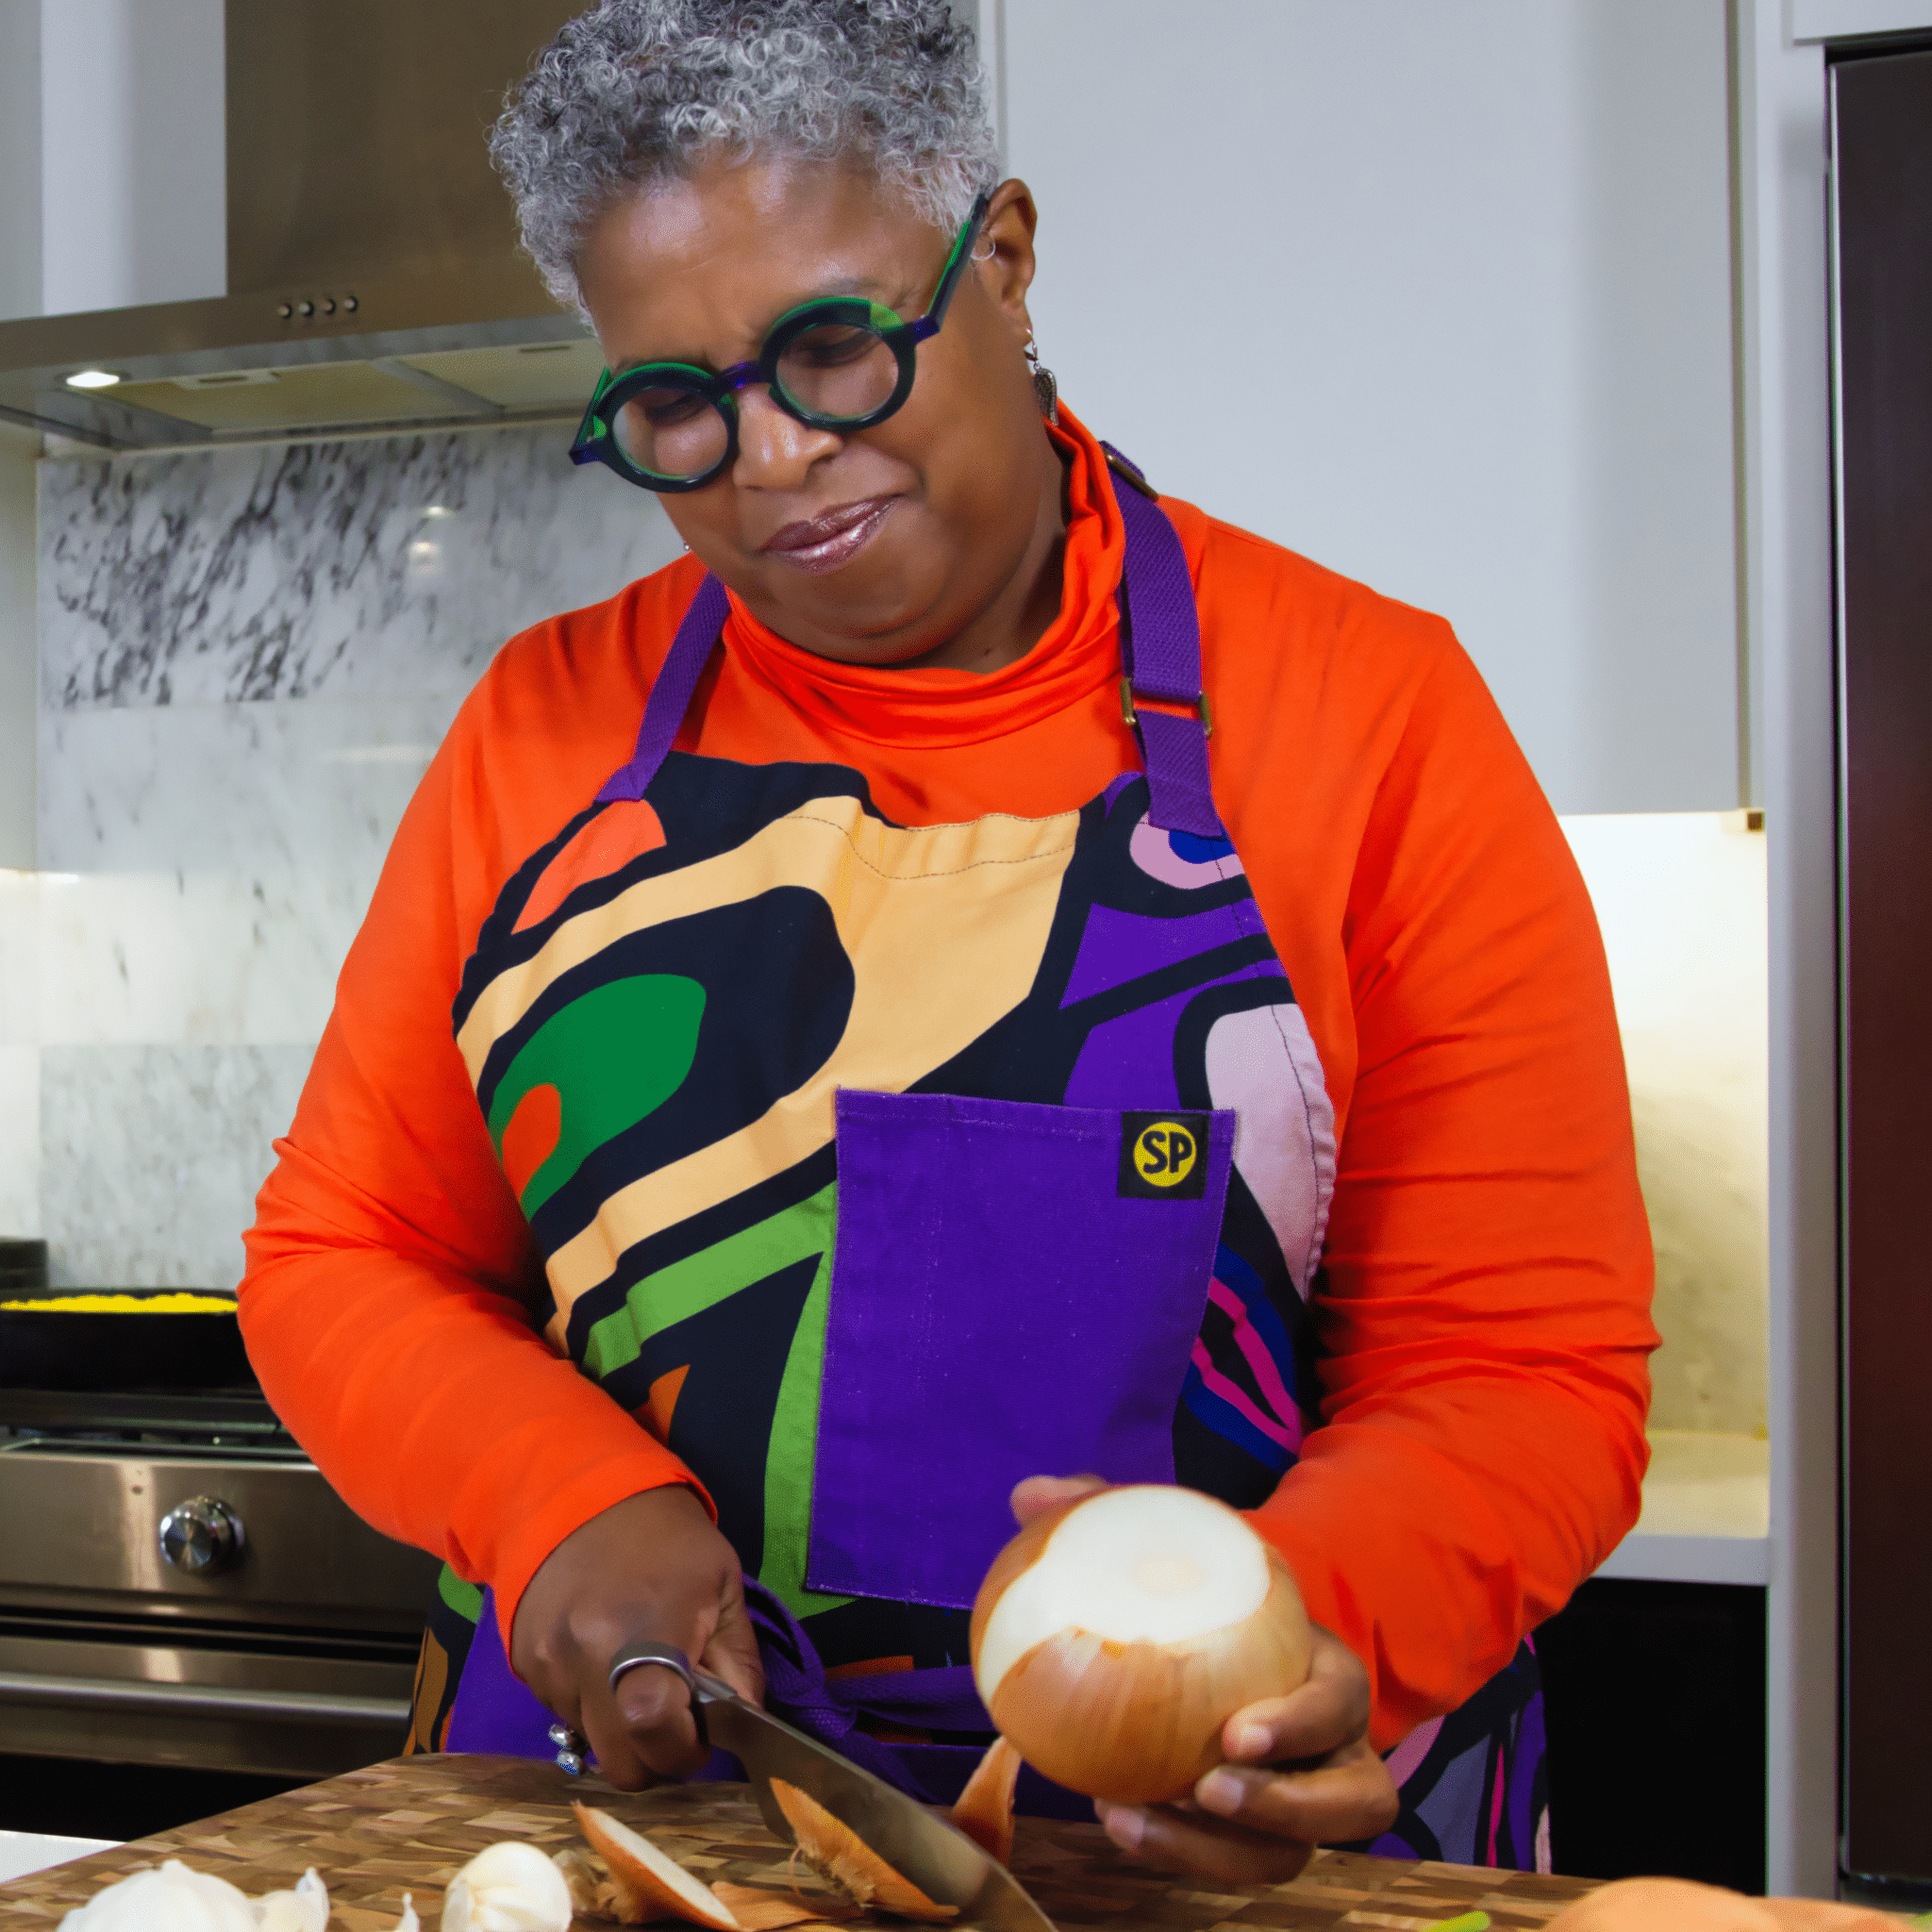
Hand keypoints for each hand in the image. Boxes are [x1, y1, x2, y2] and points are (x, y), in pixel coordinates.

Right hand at [509, 1485, 762, 1787]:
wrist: (581, 1494)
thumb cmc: (667, 1539)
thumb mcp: (723, 1585)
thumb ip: (739, 1663)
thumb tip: (744, 1724)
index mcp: (647, 1633)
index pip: (657, 1732)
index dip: (685, 1751)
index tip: (699, 1736)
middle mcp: (586, 1658)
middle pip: (620, 1763)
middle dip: (654, 1754)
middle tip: (672, 1714)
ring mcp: (547, 1665)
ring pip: (590, 1742)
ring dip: (619, 1726)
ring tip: (635, 1670)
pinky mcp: (523, 1665)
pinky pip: (563, 1714)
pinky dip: (589, 1704)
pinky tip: (603, 1656)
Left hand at [1010, 1475, 1399, 1884]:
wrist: (1231, 1650)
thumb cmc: (1210, 1597)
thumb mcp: (1183, 1552)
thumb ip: (1115, 1517)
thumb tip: (1030, 1494)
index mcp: (1329, 1676)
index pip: (1339, 1702)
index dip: (1300, 1723)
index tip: (1234, 1731)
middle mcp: (1335, 1751)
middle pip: (1350, 1802)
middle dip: (1287, 1807)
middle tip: (1205, 1789)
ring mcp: (1306, 1802)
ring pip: (1291, 1853)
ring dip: (1219, 1850)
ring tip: (1137, 1819)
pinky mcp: (1260, 1835)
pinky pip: (1231, 1859)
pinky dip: (1176, 1848)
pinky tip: (1112, 1814)